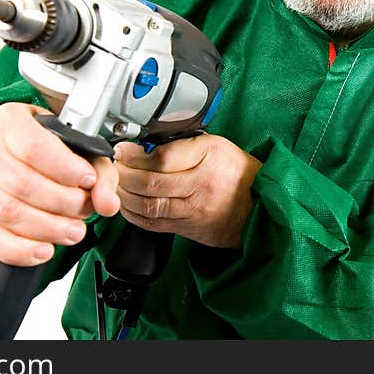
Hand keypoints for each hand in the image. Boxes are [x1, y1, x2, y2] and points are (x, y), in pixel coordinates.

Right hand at [0, 103, 119, 265]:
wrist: (19, 152)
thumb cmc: (50, 148)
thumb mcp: (81, 149)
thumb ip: (101, 174)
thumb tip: (107, 203)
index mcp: (10, 121)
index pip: (32, 145)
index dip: (63, 167)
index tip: (87, 179)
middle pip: (20, 182)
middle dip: (61, 202)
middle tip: (85, 209)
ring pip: (6, 211)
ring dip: (47, 228)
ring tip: (74, 231)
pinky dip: (20, 250)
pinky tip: (45, 250)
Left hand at [113, 134, 260, 248]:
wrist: (259, 205)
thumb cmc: (237, 172)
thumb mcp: (214, 144)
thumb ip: (180, 144)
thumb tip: (144, 146)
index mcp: (208, 158)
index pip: (161, 159)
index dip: (135, 156)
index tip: (123, 150)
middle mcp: (200, 186)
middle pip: (150, 184)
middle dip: (124, 175)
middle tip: (113, 166)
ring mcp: (193, 211)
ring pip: (149, 206)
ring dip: (125, 194)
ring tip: (116, 184)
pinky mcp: (188, 228)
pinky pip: (153, 224)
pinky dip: (134, 214)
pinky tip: (127, 203)